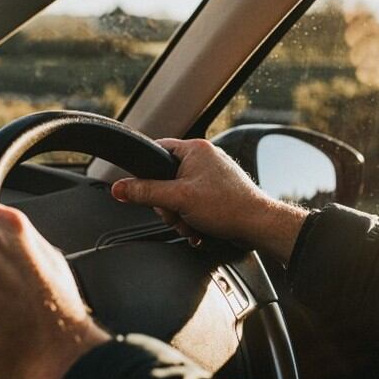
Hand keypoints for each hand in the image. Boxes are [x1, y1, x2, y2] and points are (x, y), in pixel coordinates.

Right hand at [111, 138, 307, 262]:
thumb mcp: (178, 199)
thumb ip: (145, 192)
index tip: (143, 188)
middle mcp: (205, 158)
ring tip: (192, 224)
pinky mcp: (218, 194)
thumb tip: (119, 188)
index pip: (157, 150)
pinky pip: (193, 205)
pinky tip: (199, 229)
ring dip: (180, 216)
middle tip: (177, 214)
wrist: (258, 226)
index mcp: (195, 149)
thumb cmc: (228, 206)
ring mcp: (212, 176)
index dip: (147, 171)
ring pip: (179, 196)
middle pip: (165, 180)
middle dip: (168, 205)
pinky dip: (193, 219)